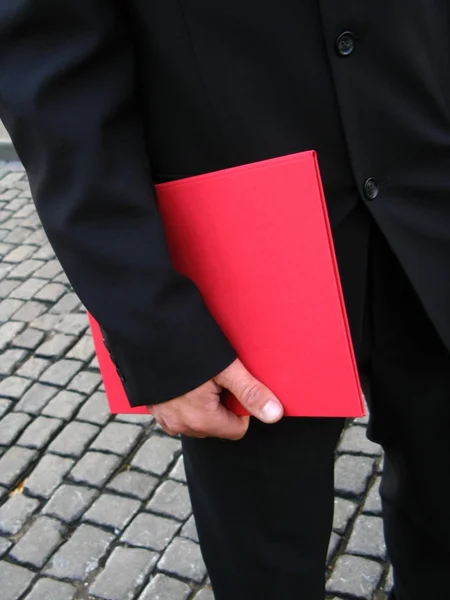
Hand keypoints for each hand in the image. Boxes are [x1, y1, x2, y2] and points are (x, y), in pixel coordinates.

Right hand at [148, 358, 282, 439]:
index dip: (241, 406)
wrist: (145, 330)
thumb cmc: (186, 346)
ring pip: (198, 420)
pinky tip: (183, 377)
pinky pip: (179, 413)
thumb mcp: (225, 367)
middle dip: (221, 404)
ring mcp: (164, 419)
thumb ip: (250, 392)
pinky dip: (185, 400)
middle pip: (217, 425)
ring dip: (203, 403)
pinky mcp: (154, 409)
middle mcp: (181, 426)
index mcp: (201, 420)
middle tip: (215, 377)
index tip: (234, 383)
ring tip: (199, 375)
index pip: (237, 429)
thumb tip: (275, 415)